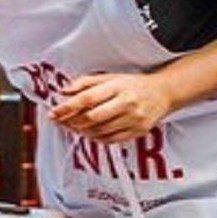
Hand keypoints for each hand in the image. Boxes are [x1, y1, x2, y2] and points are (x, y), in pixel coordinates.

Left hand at [49, 72, 172, 143]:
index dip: (67, 107)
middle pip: (91, 118)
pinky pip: (109, 140)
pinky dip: (94, 138)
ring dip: (80, 131)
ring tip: (72, 126)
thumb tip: (63, 91)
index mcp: (118, 87)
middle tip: (59, 121)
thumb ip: (85, 83)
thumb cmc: (133, 85)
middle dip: (71, 122)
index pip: (87, 98)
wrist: (163, 93)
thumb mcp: (109, 77)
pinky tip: (88, 132)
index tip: (53, 112)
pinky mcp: (137, 132)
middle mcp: (127, 103)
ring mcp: (133, 119)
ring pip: (98, 131)